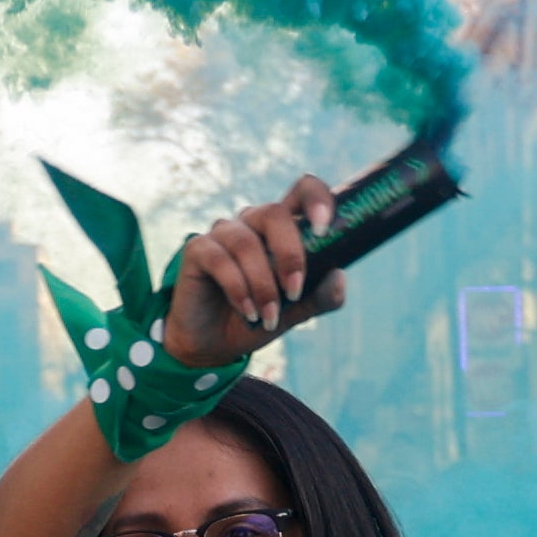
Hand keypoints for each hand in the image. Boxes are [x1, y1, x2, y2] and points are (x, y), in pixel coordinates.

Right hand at [164, 176, 347, 370]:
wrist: (214, 345)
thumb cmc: (257, 319)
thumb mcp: (295, 313)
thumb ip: (319, 296)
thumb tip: (339, 276)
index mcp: (281, 229)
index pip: (302, 191)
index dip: (316, 198)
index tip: (324, 227)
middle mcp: (251, 223)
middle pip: (273, 213)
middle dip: (289, 255)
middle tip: (294, 292)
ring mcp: (223, 234)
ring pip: (246, 242)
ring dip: (262, 284)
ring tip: (269, 316)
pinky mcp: (198, 250)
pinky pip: (220, 259)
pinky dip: (238, 289)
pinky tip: (247, 312)